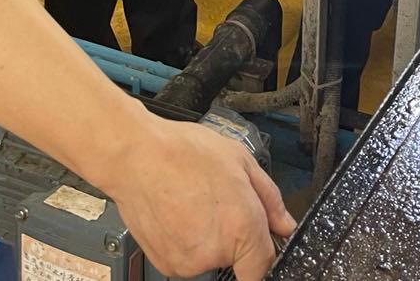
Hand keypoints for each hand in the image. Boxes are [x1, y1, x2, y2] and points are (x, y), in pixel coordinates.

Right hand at [107, 114, 296, 280]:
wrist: (136, 157)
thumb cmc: (184, 152)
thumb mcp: (241, 161)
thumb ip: (269, 199)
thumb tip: (284, 224)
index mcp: (242, 227)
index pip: (263, 266)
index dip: (262, 251)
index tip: (257, 242)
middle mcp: (216, 252)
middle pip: (236, 257)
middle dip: (232, 233)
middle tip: (216, 202)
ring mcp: (189, 262)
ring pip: (210, 257)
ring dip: (206, 237)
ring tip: (192, 203)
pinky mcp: (167, 265)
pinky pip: (187, 258)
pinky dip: (185, 241)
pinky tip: (177, 213)